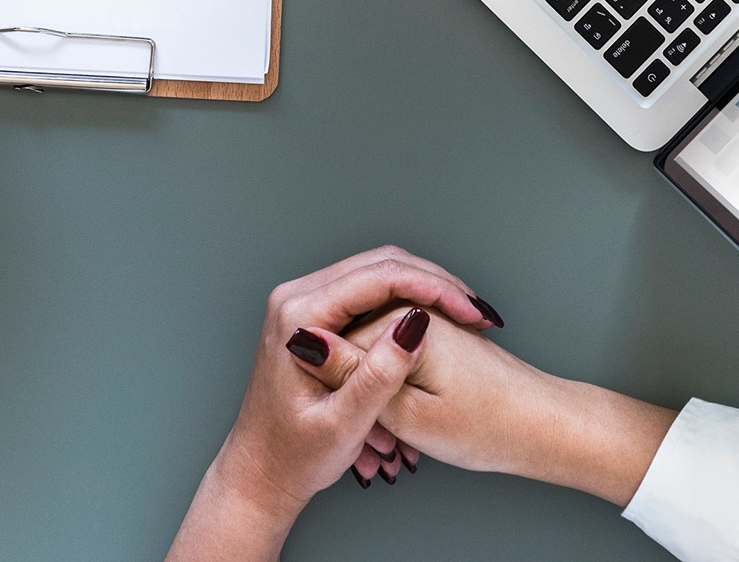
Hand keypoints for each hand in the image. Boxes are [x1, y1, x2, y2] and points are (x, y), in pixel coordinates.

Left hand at [166, 246, 498, 560]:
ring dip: (424, 289)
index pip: (378, 278)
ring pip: (378, 273)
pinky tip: (437, 323)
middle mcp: (296, 298)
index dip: (434, 289)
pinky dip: (407, 301)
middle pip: (380, 265)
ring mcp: (304, 303)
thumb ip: (378, 376)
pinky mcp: (315, 315)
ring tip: (465, 318)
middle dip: (435, 283)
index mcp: (298, 317)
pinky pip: (369, 292)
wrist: (261, 472)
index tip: (472, 313)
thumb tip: (415, 324)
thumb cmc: (295, 456)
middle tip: (477, 313)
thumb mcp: (343, 425)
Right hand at [313, 312, 678, 506]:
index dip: (332, 389)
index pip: (331, 342)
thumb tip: (305, 342)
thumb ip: (353, 377)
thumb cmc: (489, 427)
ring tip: (389, 443)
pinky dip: (392, 394)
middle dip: (352, 391)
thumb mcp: (407, 415)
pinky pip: (394, 361)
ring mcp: (425, 322)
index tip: (347, 427)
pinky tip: (403, 426)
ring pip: (372, 357)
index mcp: (401, 320)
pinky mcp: (435, 336)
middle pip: (350, 343)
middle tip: (371, 440)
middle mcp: (412, 311)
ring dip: (372, 397)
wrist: (544, 427)